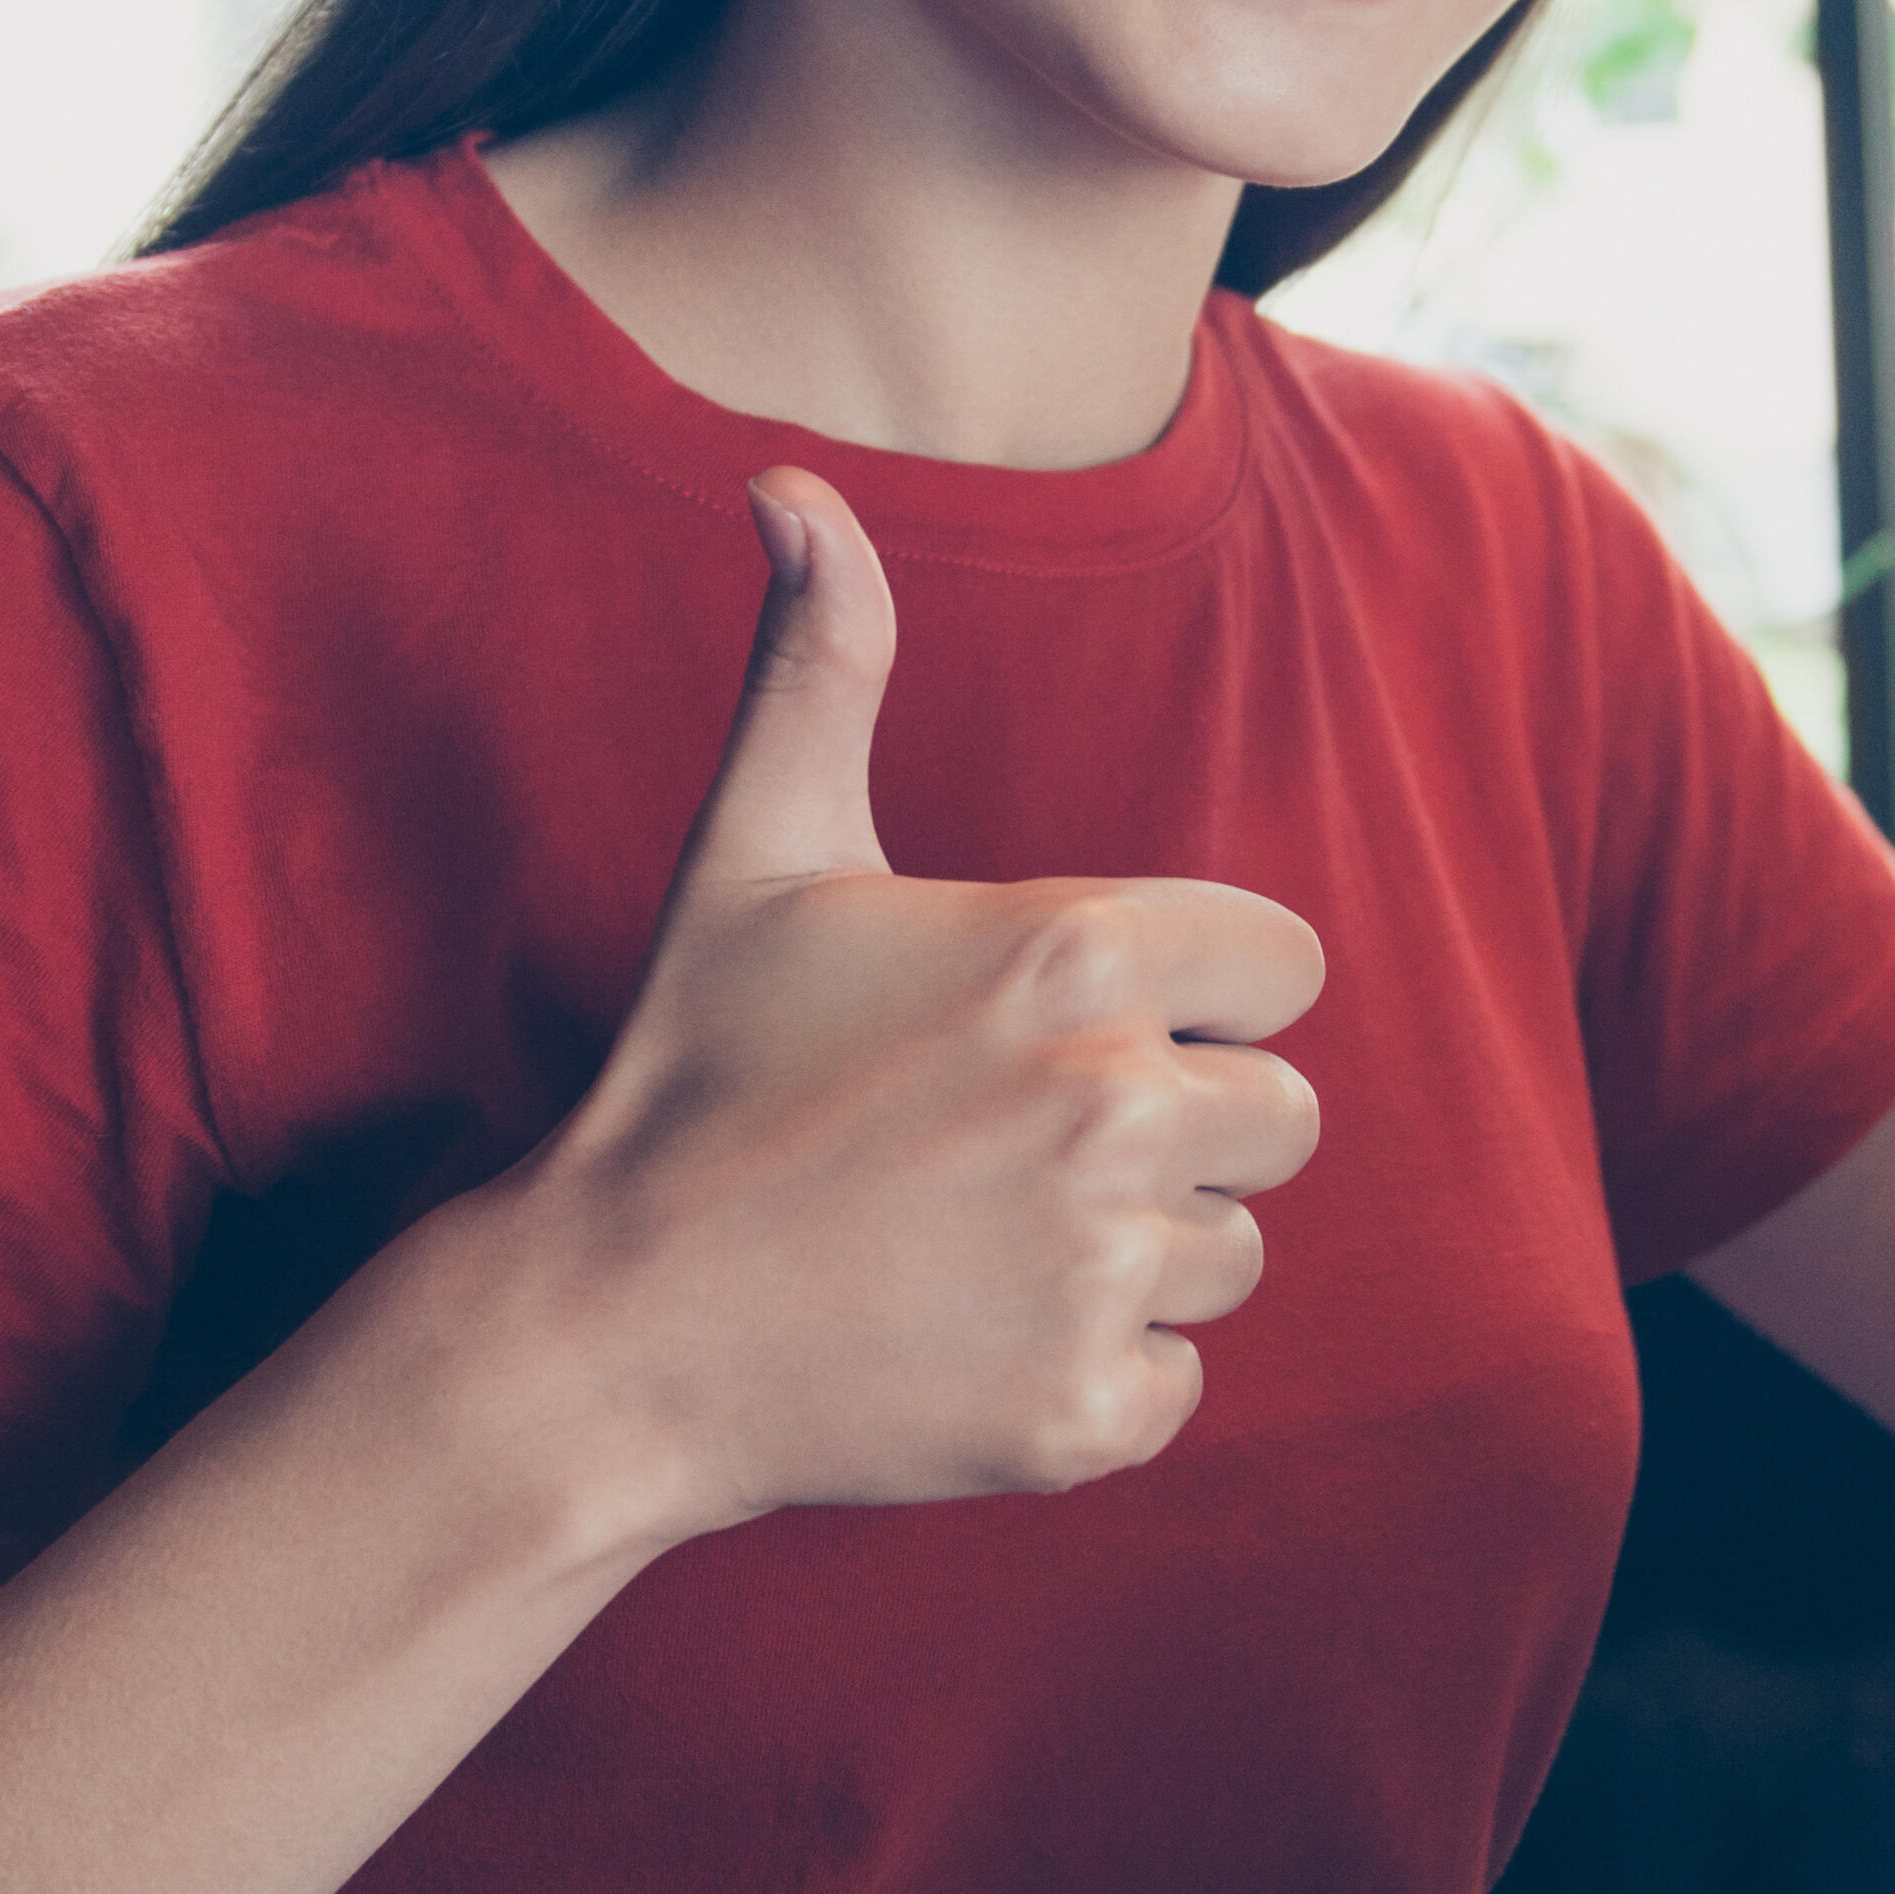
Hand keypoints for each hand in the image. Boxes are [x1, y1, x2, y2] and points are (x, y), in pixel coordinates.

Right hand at [491, 474, 1326, 1537]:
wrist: (609, 1328)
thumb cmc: (690, 1075)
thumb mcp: (755, 853)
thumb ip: (819, 661)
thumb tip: (789, 480)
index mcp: (1072, 956)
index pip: (1285, 967)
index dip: (1196, 995)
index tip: (1071, 1029)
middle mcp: (1114, 1110)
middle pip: (1284, 1115)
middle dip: (1180, 1128)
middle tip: (1012, 1148)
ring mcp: (1102, 1270)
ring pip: (1233, 1251)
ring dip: (1139, 1252)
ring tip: (980, 1240)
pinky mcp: (1086, 1413)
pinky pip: (1179, 1380)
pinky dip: (1095, 1375)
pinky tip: (972, 1337)